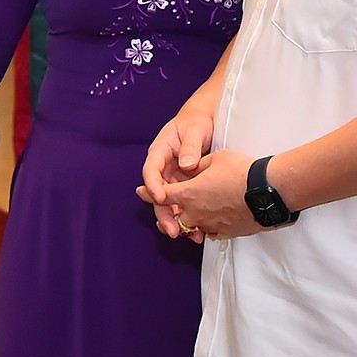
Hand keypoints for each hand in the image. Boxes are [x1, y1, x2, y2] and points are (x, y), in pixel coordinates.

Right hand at [139, 104, 214, 239]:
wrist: (205, 122)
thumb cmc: (196, 122)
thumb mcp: (195, 130)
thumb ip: (191, 146)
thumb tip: (186, 164)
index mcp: (160, 152)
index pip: (151, 171)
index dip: (153, 186)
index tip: (161, 198)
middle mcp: (163, 168)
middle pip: (158, 193)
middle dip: (164, 213)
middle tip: (173, 229)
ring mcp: (173, 178)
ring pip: (170, 202)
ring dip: (177, 219)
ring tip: (189, 234)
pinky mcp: (184, 186)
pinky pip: (183, 202)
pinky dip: (189, 215)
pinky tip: (198, 228)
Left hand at [155, 149, 260, 241]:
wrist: (267, 191)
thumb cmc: (242, 171)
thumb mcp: (215, 159)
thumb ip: (197, 166)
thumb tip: (191, 168)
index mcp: (188, 194)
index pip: (161, 196)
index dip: (149, 193)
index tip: (141, 192)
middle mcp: (195, 213)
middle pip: (174, 216)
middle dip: (169, 211)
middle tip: (168, 206)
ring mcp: (210, 225)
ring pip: (192, 225)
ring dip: (188, 219)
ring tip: (192, 212)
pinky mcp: (225, 232)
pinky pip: (209, 230)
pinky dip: (206, 224)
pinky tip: (212, 216)